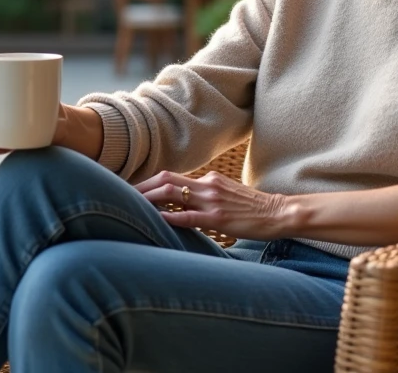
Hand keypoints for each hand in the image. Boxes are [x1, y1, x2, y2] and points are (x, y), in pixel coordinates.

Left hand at [134, 169, 291, 240]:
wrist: (278, 212)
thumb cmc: (253, 208)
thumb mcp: (227, 195)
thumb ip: (206, 195)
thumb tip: (184, 203)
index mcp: (209, 180)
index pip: (171, 176)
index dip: (148, 182)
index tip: (130, 190)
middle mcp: (208, 185)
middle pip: (166, 180)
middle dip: (141, 188)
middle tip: (119, 195)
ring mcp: (212, 201)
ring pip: (173, 194)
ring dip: (149, 199)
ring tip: (130, 205)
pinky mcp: (218, 218)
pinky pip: (189, 216)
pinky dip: (171, 217)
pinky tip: (157, 220)